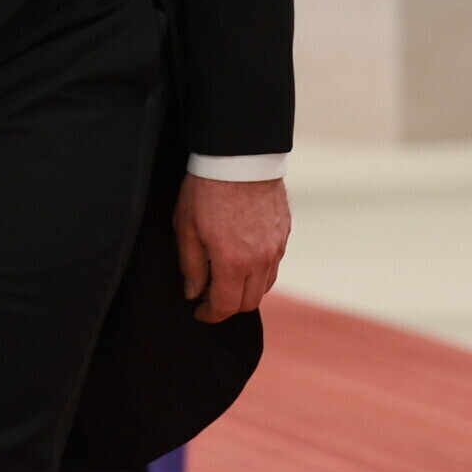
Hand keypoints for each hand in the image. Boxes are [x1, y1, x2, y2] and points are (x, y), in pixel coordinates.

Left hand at [175, 174, 289, 320]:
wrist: (238, 157)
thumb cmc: (207, 189)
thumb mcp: (186, 227)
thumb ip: (191, 266)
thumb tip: (193, 293)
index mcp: (234, 261)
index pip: (226, 306)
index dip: (210, 314)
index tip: (199, 312)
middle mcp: (261, 259)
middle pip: (249, 301)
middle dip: (228, 306)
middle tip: (210, 296)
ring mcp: (276, 246)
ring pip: (266, 285)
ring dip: (246, 290)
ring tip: (226, 279)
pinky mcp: (284, 232)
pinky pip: (275, 264)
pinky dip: (260, 271)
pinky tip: (244, 260)